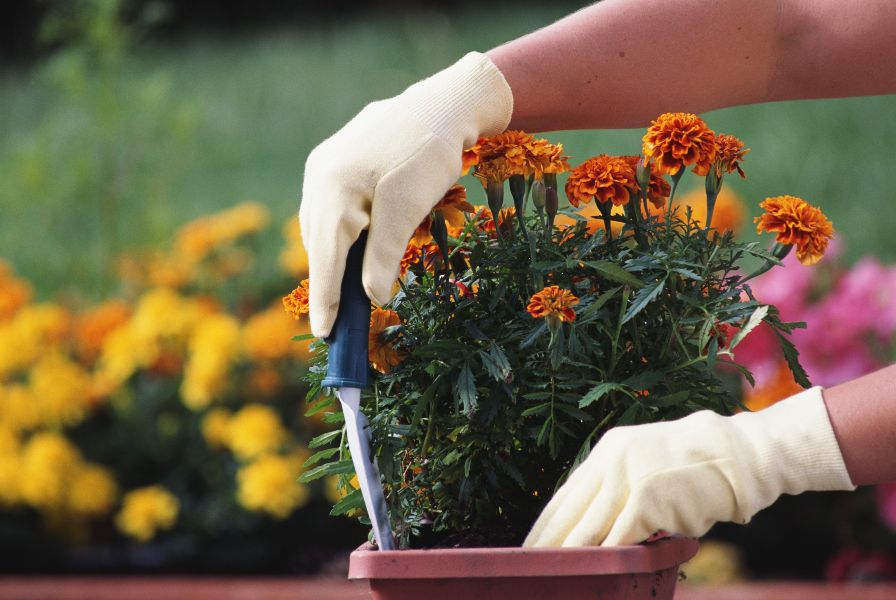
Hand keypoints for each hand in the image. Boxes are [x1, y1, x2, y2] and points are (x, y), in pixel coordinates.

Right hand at [299, 52, 512, 337]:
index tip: (325, 334)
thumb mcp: (408, 208)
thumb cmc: (427, 154)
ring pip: (323, 226)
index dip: (325, 299)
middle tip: (340, 320)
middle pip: (319, 244)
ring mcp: (325, 165)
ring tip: (346, 291)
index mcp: (332, 189)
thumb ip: (385, 255)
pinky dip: (342, 234)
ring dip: (335, 258)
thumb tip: (372, 298)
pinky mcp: (337, 160)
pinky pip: (331, 208)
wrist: (445, 102)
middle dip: (328, 282)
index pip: (325, 257)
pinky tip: (354, 247)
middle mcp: (319, 176)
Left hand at [524, 387, 855, 546]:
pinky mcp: (649, 498)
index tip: (528, 548)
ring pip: (589, 527)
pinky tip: (598, 574)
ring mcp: (629, 478)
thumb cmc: (692, 467)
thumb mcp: (644, 463)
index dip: (546, 525)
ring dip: (572, 556)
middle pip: (569, 512)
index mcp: (607, 452)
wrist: (737, 453)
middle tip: (533, 568)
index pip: (565, 495)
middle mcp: (611, 461)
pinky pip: (621, 537)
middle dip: (549, 544)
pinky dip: (608, 559)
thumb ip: (617, 488)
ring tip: (558, 576)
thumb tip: (587, 525)